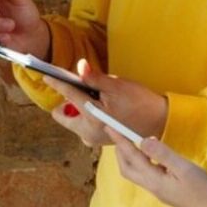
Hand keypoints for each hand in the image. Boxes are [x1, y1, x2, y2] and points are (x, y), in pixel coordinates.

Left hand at [44, 59, 166, 146]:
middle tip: (80, 89)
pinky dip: (86, 114)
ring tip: (95, 98)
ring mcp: (93, 138)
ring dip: (78, 108)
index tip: (46, 75)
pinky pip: (83, 124)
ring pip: (73, 119)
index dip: (57, 83)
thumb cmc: (139, 102)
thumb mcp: (116, 86)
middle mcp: (89, 132)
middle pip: (64, 114)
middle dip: (68, 101)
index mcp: (93, 118)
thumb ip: (94, 78)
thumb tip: (80, 66)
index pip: (69, 96)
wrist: (160, 121)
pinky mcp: (98, 140)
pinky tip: (99, 106)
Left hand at [107, 128, 206, 206]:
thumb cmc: (203, 190)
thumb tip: (143, 140)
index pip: (131, 156)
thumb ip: (162, 154)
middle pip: (126, 168)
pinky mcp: (164, 190)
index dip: (119, 140)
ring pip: (135, 172)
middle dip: (120, 150)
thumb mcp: (183, 168)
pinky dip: (142, 161)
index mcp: (154, 180)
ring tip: (132, 140)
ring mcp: (157, 190)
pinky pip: (146, 174)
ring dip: (129, 156)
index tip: (109, 127)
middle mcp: (151, 186)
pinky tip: (152, 154)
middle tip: (118, 133)